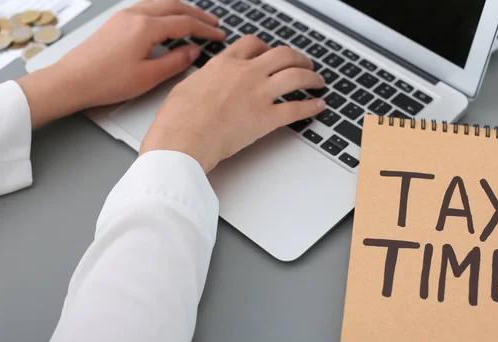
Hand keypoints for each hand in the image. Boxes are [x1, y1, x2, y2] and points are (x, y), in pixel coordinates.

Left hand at [17, 0, 224, 127]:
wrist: (72, 80)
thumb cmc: (106, 81)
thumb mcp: (148, 77)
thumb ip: (175, 62)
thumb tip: (192, 51)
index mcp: (145, 27)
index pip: (184, 23)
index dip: (205, 29)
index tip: (219, 35)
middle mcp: (135, 14)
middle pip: (174, 6)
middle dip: (197, 14)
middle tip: (214, 23)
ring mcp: (124, 16)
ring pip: (160, 4)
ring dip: (181, 10)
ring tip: (195, 20)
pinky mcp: (116, 22)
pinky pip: (147, 7)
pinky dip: (164, 11)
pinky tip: (168, 21)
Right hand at [140, 36, 325, 172]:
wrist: (182, 140)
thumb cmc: (178, 120)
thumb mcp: (187, 86)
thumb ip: (205, 79)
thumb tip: (207, 81)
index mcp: (225, 63)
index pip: (253, 44)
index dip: (267, 47)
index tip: (272, 53)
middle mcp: (246, 73)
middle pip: (282, 55)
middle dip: (298, 58)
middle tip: (305, 64)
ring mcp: (258, 94)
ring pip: (296, 76)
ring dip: (312, 77)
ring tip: (318, 82)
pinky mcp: (266, 118)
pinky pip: (297, 108)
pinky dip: (311, 107)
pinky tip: (318, 106)